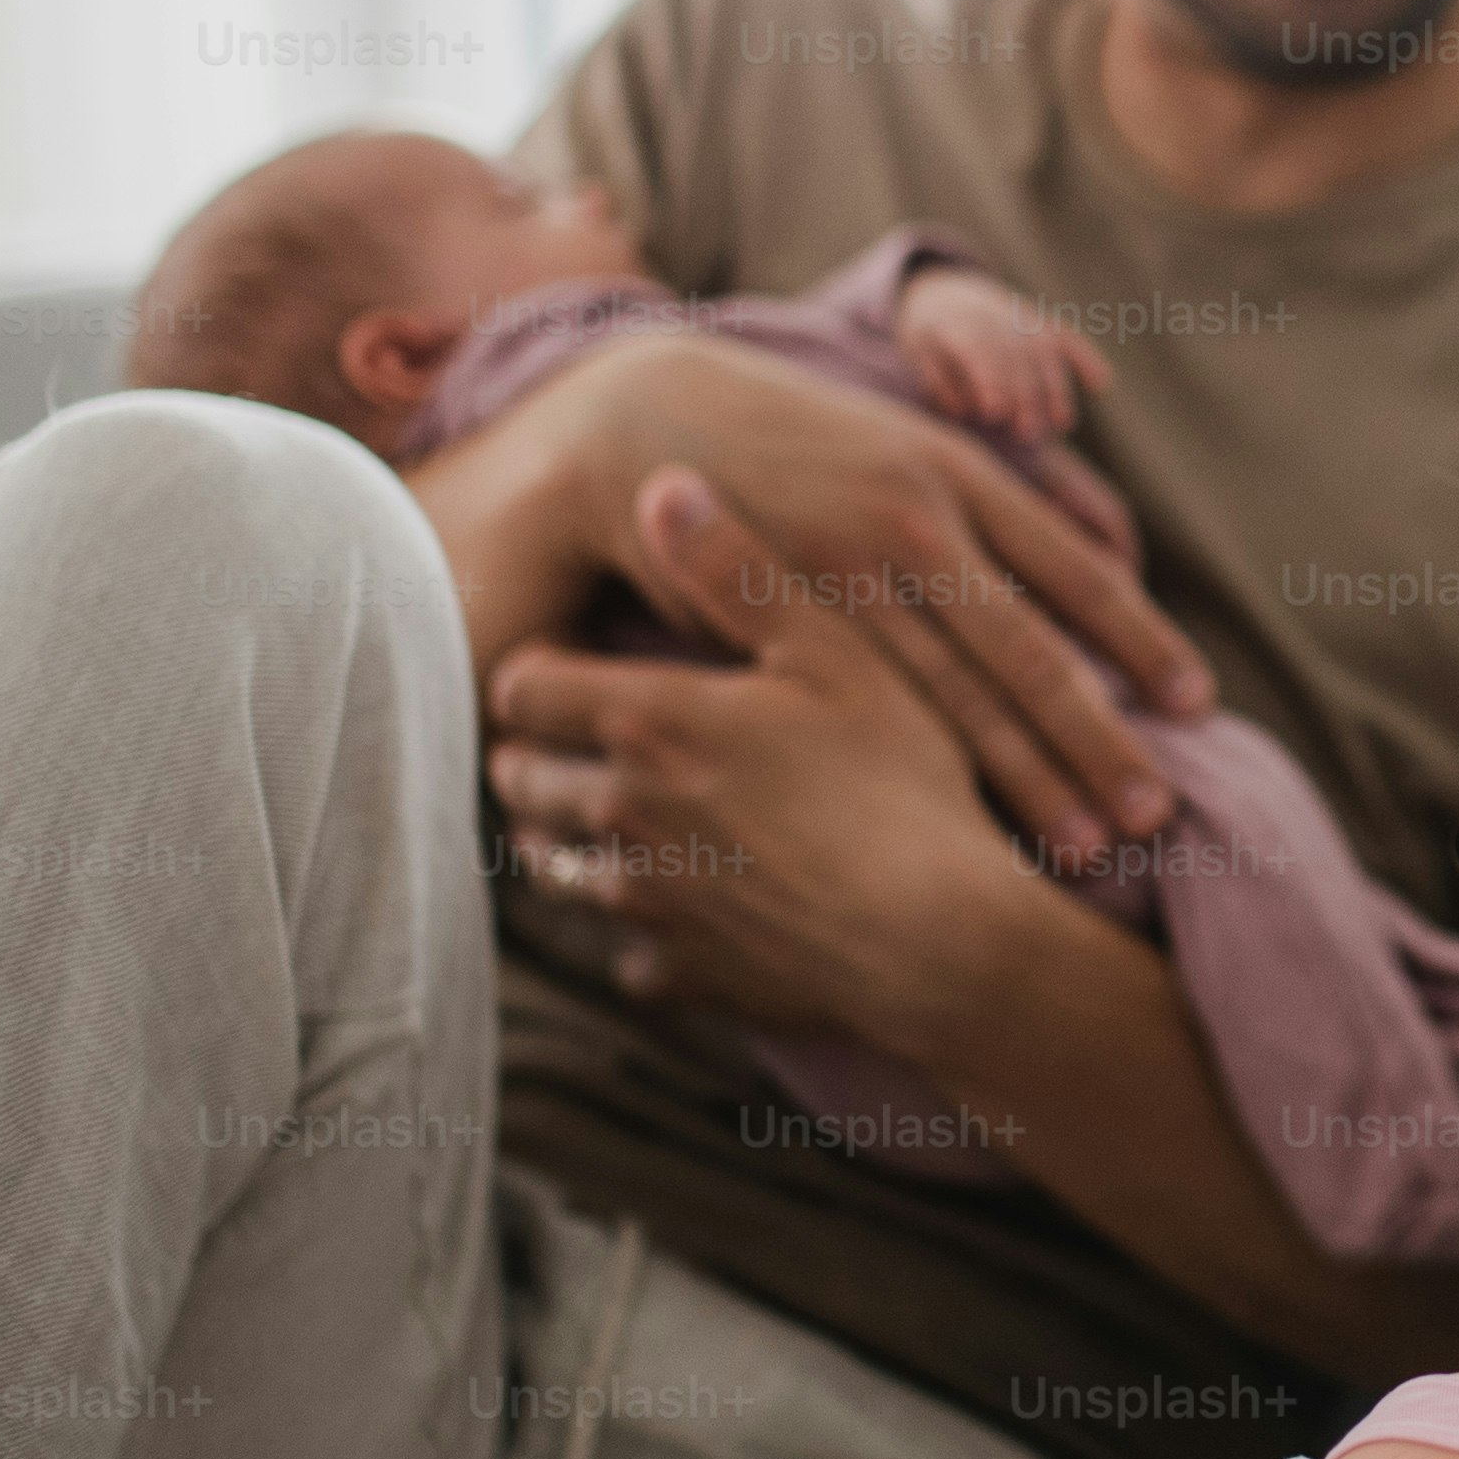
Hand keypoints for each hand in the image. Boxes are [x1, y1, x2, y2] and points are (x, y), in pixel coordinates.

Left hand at [485, 466, 1078, 1053]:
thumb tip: (660, 484)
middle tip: (590, 733)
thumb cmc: (900, 779)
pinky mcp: (683, 974)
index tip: (580, 661)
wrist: (940, 938)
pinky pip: (628, 957)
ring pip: (556, 870)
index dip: (540, 670)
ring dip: (572, 841)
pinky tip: (692, 911)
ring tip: (624, 818)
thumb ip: (738, 567)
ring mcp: (645, 904)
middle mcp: (620, 814)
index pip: (518, 687)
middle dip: (538, 753)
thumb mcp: (835, 650)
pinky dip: (645, 934)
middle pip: (519, 778)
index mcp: (645, 721)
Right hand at [526, 328, 1200, 851]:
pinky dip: (923, 773)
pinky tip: (957, 831)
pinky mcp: (777, 626)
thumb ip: (1014, 498)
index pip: (1077, 571)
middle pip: (1030, 654)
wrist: (650, 422)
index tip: (1199, 704)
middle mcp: (913, 524)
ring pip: (958, 700)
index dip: (1142, 641)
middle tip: (1157, 816)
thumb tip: (1118, 540)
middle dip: (1097, 740)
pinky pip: (867, 711)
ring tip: (1083, 851)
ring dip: (1027, 778)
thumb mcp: (919, 443)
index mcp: (962, 474)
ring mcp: (842, 580)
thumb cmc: (808, 448)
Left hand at [897, 262, 1114, 440]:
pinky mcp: (1043, 321)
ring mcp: (1023, 317)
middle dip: (1024, 397)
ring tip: (1062, 425)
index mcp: (957, 323)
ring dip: (1055, 389)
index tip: (995, 413)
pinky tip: (1102, 384)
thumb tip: (961, 410)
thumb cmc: (928, 334)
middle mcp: (995, 316)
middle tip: (1027, 435)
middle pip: (1015, 358)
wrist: (944, 288)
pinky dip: (1087, 358)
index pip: (978, 351)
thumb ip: (937, 379)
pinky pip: (1069, 338)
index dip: (988, 381)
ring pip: (1045, 353)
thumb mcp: (917, 351)